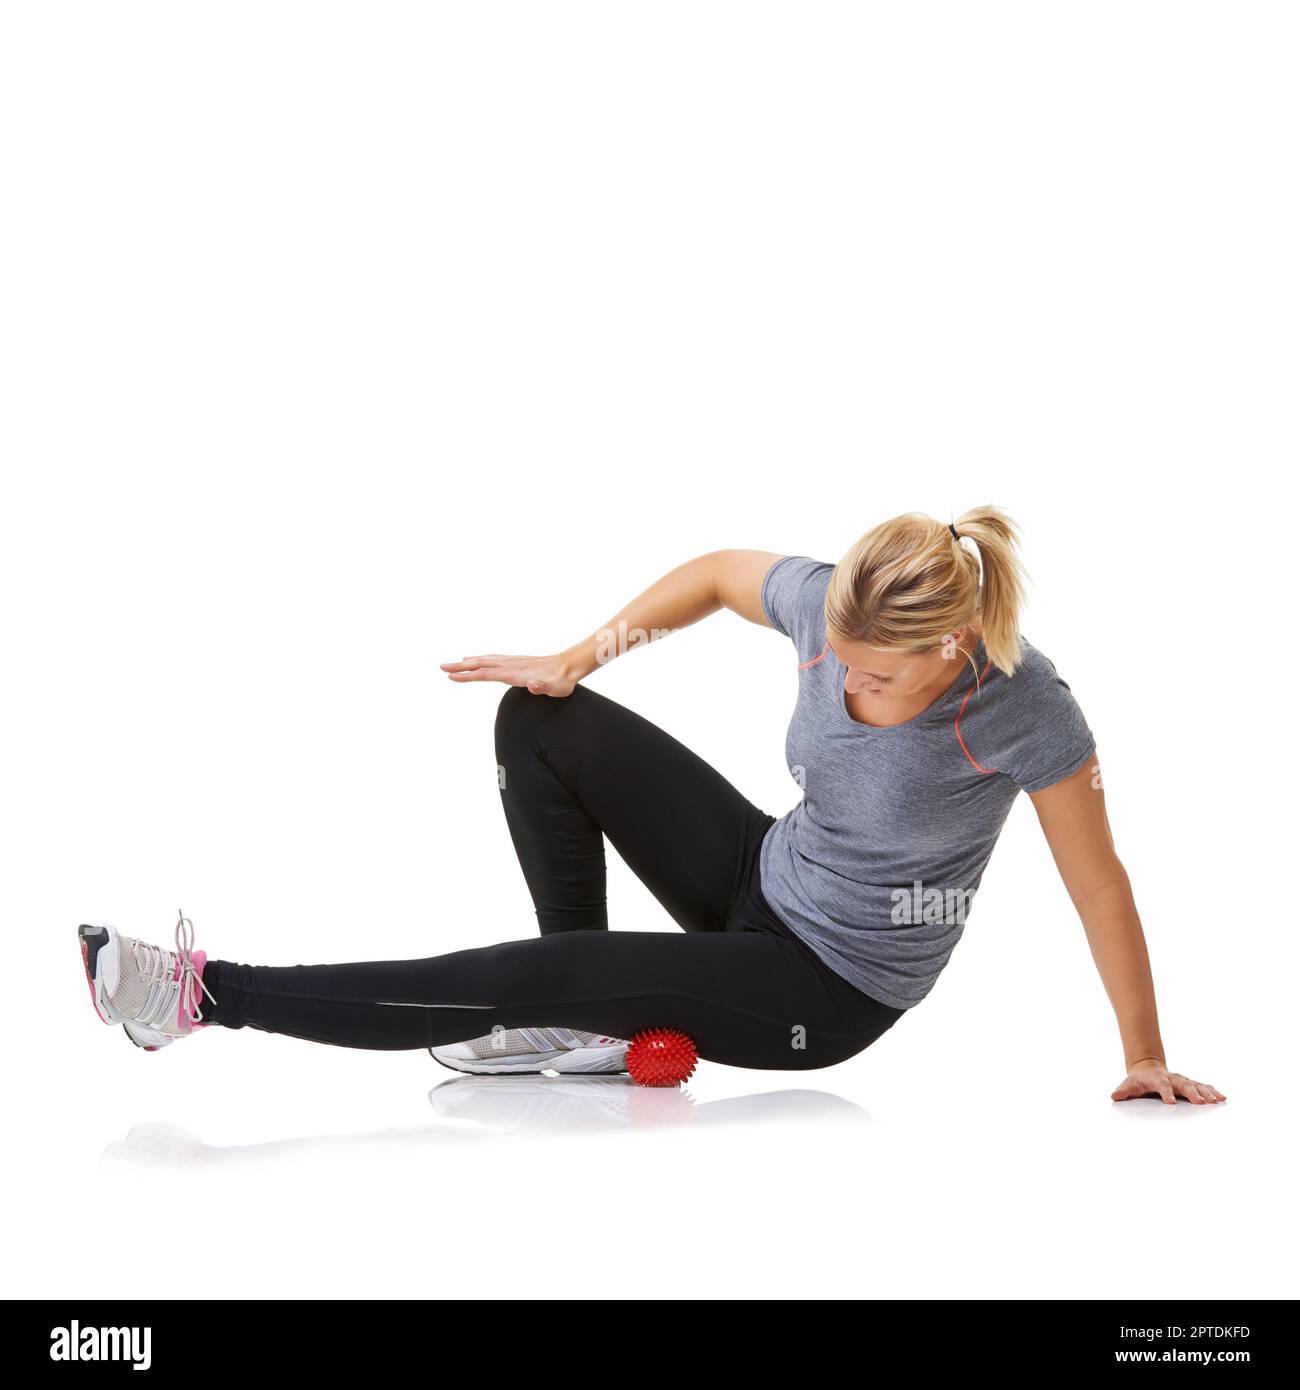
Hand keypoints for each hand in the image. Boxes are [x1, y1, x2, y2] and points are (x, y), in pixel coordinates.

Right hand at [440, 653, 579, 697]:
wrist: (570, 665)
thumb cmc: (562, 681)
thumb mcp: (555, 688)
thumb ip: (542, 687)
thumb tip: (533, 684)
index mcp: (514, 674)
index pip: (486, 674)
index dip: (468, 676)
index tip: (451, 676)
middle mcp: (511, 665)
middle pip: (480, 665)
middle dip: (460, 667)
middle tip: (441, 667)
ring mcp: (513, 662)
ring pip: (485, 661)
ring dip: (468, 662)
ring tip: (453, 663)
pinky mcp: (517, 662)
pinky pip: (493, 659)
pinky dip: (481, 659)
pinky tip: (476, 659)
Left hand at [1111, 1059, 1226, 1104]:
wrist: (1147, 1068)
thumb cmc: (1139, 1079)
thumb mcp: (1129, 1084)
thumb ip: (1124, 1091)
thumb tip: (1114, 1096)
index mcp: (1158, 1078)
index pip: (1162, 1086)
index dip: (1166, 1093)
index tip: (1171, 1102)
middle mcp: (1173, 1078)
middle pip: (1184, 1084)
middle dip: (1192, 1093)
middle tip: (1201, 1102)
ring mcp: (1182, 1080)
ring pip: (1196, 1085)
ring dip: (1207, 1092)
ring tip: (1218, 1100)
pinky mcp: (1190, 1083)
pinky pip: (1203, 1086)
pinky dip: (1212, 1091)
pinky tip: (1222, 1097)